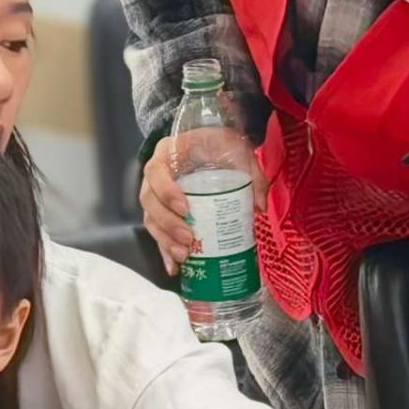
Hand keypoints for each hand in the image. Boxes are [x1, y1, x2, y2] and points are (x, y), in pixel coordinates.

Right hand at [141, 133, 265, 275]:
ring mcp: (155, 194)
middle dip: (168, 224)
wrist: (213, 141)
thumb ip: (252, 174)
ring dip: (165, 241)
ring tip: (184, 256)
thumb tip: (259, 208)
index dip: (167, 192)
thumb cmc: (222, 143)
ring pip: (150, 220)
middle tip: (189, 239)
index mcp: (168, 154)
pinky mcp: (162, 211)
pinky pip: (157, 231)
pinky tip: (174, 267)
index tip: (186, 209)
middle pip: (149, 202)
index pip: (156, 173)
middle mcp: (155, 174)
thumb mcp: (238, 150)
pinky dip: (164, 250)